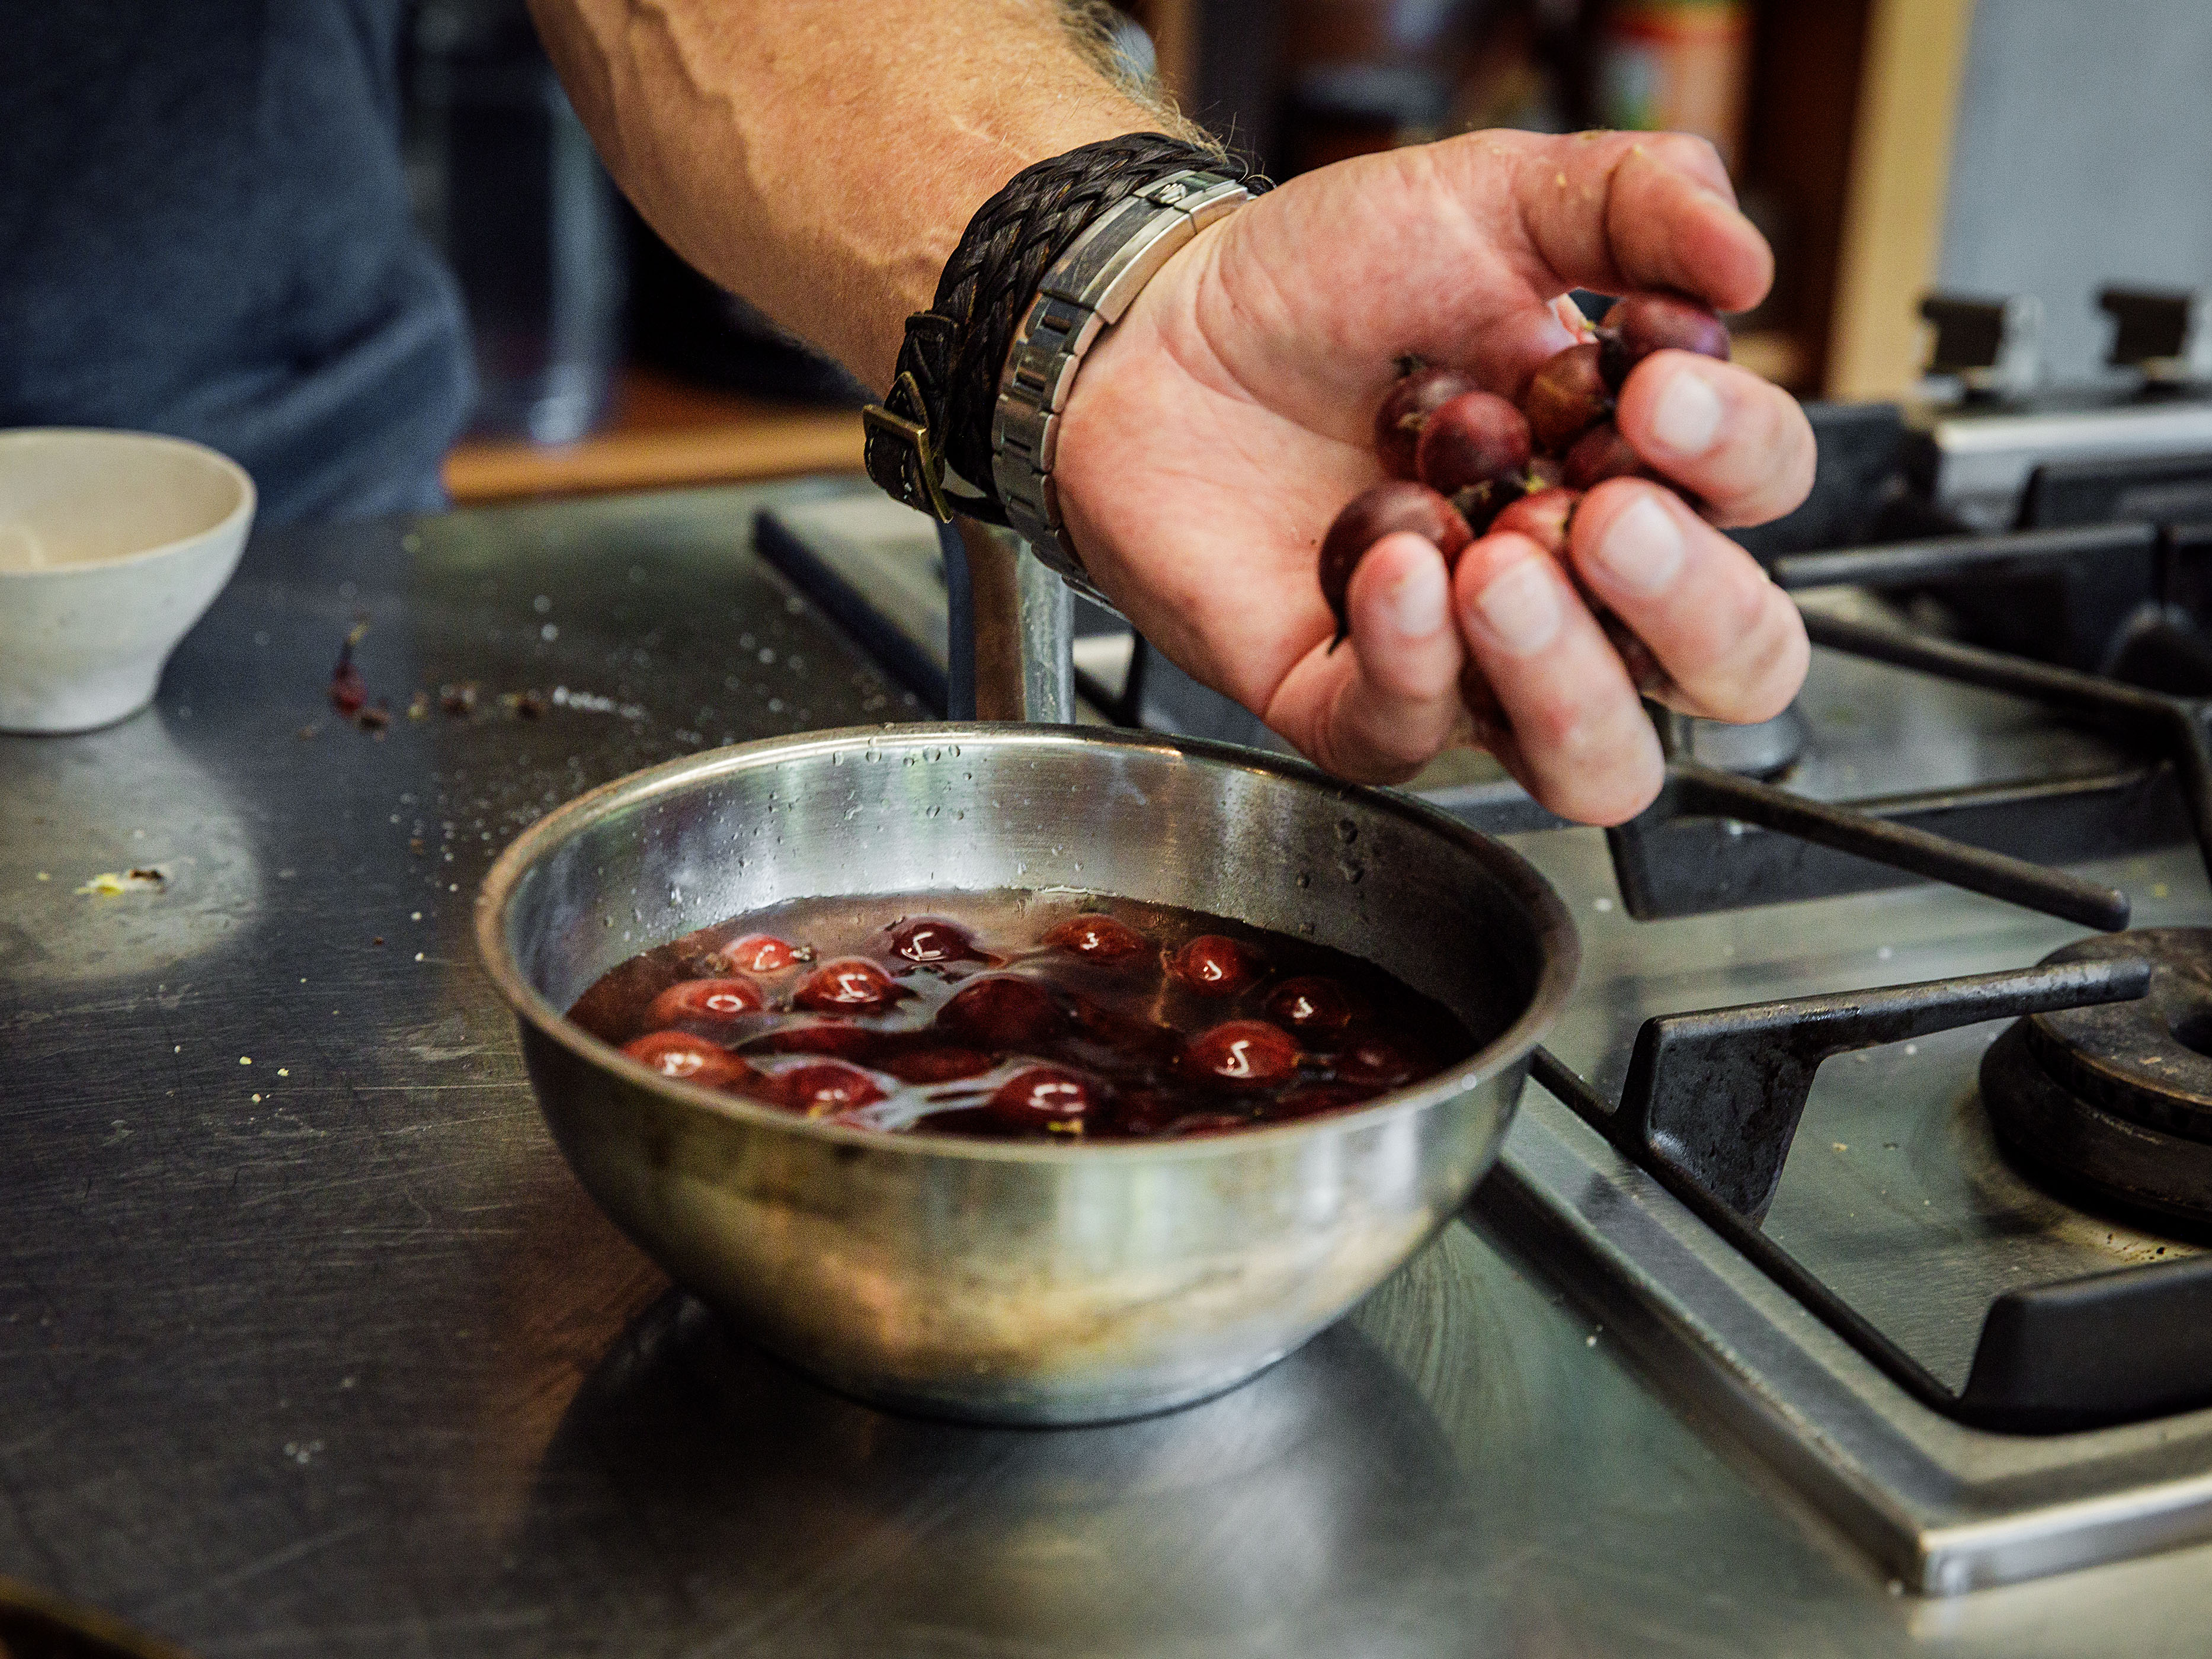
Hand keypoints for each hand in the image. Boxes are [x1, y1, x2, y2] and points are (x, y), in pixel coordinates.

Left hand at [1050, 129, 1813, 824]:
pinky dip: (1414, 659)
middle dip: (1692, 601)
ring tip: (1502, 562)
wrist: (1163, 324)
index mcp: (1637, 466)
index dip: (1737, 454)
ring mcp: (1470, 663)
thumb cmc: (1332, 279)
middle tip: (1607, 513)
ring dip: (1572, 674)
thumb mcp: (1494, 197)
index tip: (1655, 386)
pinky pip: (1410, 736)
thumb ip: (1635, 201)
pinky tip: (1394, 562)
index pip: (1758, 504)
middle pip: (1727, 671)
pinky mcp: (1346, 702)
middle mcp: (1576, 586)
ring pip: (1595, 763)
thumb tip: (1749, 265)